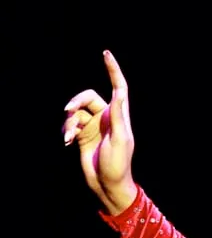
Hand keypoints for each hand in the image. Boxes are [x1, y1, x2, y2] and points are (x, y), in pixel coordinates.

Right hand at [63, 50, 136, 214]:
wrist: (107, 184)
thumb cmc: (118, 164)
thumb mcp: (120, 138)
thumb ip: (117, 114)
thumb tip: (120, 91)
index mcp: (119, 116)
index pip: (118, 87)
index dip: (112, 70)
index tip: (106, 53)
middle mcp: (106, 118)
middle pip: (86, 97)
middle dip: (75, 102)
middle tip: (68, 111)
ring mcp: (93, 126)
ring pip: (74, 112)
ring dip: (69, 122)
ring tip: (69, 137)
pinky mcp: (82, 136)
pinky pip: (69, 124)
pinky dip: (66, 130)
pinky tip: (67, 142)